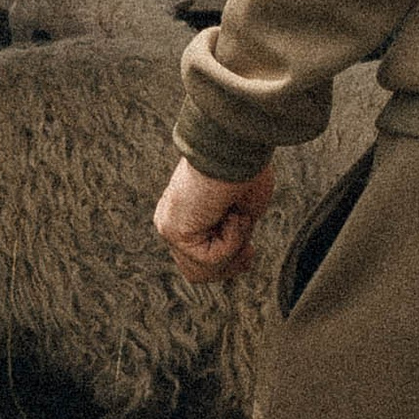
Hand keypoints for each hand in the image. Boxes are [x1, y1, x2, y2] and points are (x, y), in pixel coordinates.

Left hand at [155, 156, 282, 284]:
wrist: (235, 145)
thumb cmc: (243, 168)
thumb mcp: (241, 211)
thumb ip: (231, 235)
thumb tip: (237, 262)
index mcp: (184, 215)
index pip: (198, 259)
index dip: (228, 263)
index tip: (250, 250)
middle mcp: (170, 221)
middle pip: (196, 273)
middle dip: (229, 265)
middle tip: (249, 249)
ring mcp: (169, 227)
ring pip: (201, 271)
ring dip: (231, 251)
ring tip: (236, 219)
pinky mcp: (174, 231)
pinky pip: (209, 258)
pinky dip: (232, 240)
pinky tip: (230, 213)